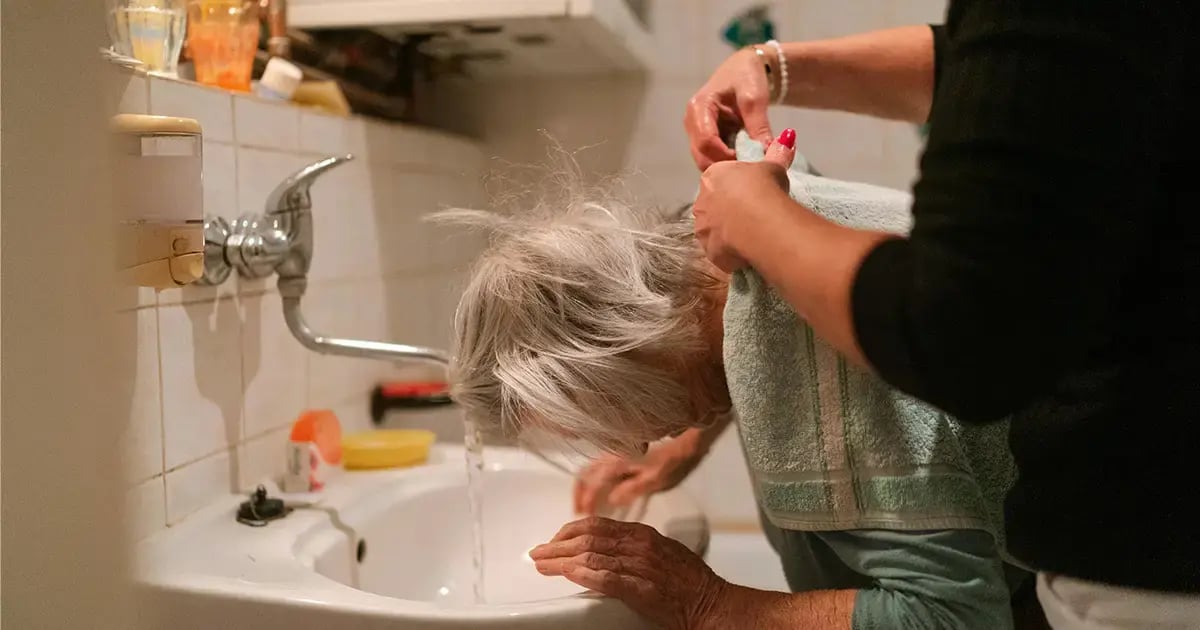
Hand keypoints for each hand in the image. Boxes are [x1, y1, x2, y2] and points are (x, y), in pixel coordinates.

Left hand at [531, 517, 726, 629]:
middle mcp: (639, 545)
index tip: (554, 540)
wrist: (713, 603)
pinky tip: (567, 574)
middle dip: (557, 545)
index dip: (569, 531)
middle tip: (537, 553)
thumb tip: (608, 549)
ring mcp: (640, 566)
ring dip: (561, 560)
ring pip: (591, 555)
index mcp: (643, 535)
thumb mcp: (663, 552)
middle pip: (588, 538)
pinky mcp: (642, 589)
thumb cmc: (691, 582)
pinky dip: (582, 574)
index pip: (597, 525)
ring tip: (542, 566)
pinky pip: (606, 577)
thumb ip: (636, 547)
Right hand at [574, 430, 707, 514]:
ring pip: (591, 467)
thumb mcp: (655, 479)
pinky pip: (600, 463)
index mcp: (617, 462)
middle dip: (579, 492)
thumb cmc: (674, 458)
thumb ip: (632, 489)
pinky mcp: (623, 449)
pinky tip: (603, 486)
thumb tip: (613, 499)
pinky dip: (595, 476)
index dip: (587, 501)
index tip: (585, 515)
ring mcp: (616, 450)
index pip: (594, 484)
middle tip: (578, 509)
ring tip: (586, 500)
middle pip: (585, 473)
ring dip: (585, 484)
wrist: (686, 436)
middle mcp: (612, 454)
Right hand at [685, 48, 774, 169]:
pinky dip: (729, 163)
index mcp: (698, 108)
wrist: (745, 69)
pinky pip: (713, 158)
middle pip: (702, 155)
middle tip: (751, 168)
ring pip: (706, 161)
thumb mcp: (755, 97)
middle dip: (725, 166)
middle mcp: (692, 122)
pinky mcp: (704, 139)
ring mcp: (696, 132)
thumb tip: (766, 152)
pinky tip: (745, 159)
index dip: (726, 155)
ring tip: (749, 164)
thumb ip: (758, 124)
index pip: (706, 141)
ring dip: (727, 166)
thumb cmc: (747, 76)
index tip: (749, 161)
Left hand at [694, 130, 795, 271]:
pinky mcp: (709, 250)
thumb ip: (777, 154)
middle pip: (714, 205)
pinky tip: (747, 251)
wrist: (759, 222)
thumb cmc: (764, 188)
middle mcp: (700, 200)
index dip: (737, 188)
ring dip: (728, 232)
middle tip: (754, 215)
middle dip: (730, 210)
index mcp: (712, 176)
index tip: (754, 194)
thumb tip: (787, 137)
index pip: (720, 180)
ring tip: (751, 235)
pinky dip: (731, 252)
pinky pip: (719, 251)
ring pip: (713, 229)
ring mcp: (702, 227)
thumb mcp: (773, 167)